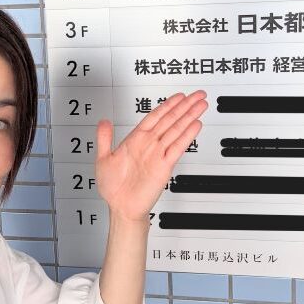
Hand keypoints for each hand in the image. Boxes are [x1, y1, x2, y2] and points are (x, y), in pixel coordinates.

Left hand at [94, 90, 207, 222]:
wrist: (121, 208)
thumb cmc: (113, 188)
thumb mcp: (103, 159)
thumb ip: (104, 138)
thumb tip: (104, 121)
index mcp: (135, 140)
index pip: (155, 117)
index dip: (167, 105)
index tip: (178, 96)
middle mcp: (149, 145)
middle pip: (170, 120)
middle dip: (184, 106)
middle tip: (197, 95)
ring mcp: (158, 154)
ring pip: (176, 130)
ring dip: (189, 116)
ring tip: (201, 105)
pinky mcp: (164, 166)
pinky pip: (177, 148)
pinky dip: (187, 136)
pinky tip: (195, 125)